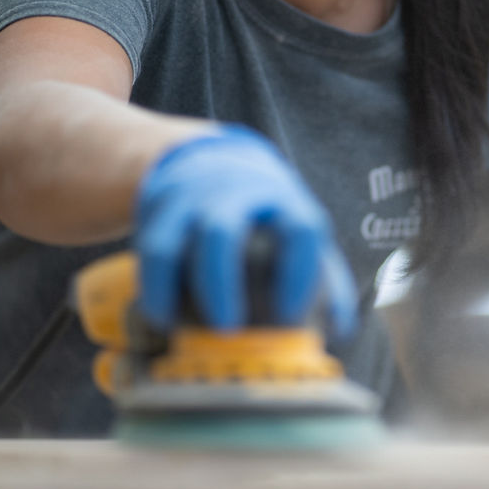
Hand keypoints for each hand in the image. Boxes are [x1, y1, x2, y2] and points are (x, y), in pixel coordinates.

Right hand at [133, 125, 355, 336]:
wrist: (211, 159)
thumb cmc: (264, 212)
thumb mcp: (298, 231)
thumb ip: (325, 278)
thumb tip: (341, 328)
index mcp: (284, 200)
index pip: (299, 229)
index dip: (298, 274)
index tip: (290, 316)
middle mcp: (234, 193)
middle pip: (221, 231)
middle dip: (219, 283)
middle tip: (226, 330)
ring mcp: (189, 197)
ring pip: (171, 241)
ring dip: (171, 289)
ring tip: (182, 330)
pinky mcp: (157, 207)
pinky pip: (148, 249)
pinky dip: (153, 288)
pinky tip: (164, 316)